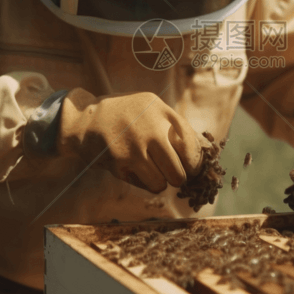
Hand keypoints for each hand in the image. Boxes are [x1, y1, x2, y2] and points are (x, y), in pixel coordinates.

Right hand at [58, 89, 202, 192]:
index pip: (192, 146)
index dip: (196, 163)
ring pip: (163, 183)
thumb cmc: (126, 115)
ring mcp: (135, 147)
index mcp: (162, 112)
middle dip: (180, 177)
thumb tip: (207, 151)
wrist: (86, 120)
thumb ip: (176, 126)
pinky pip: (145, 185)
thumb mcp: (152, 108)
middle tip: (175, 175)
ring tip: (153, 171)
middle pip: (180, 171)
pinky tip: (136, 169)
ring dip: (161, 182)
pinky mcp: (120, 163)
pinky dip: (145, 182)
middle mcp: (151, 128)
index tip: (192, 167)